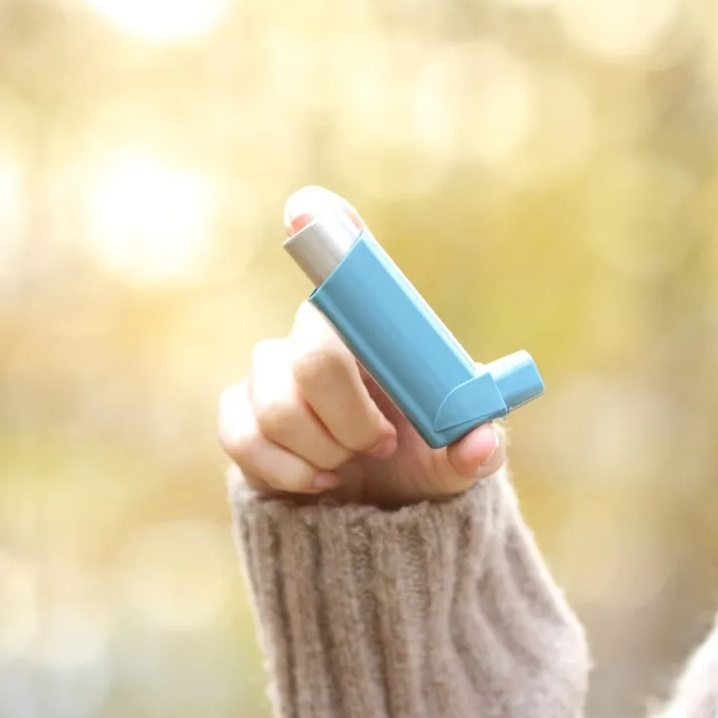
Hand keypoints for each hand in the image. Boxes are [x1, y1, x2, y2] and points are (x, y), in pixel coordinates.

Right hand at [218, 186, 507, 508]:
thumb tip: (477, 442)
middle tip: (378, 445)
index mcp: (377, 326)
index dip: (327, 228)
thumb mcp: (459, 458)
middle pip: (314, 352)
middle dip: (348, 416)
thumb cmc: (422, 460)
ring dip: (322, 452)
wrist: (378, 509)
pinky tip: (317, 482)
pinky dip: (286, 471)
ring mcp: (272, 369)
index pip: (350, 259)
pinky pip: (242, 434)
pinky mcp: (240, 411)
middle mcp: (319, 332)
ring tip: (349, 466)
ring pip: (276, 404)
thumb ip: (476, 449)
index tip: (305, 208)